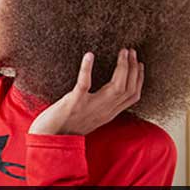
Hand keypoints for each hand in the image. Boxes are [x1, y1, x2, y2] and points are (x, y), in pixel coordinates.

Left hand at [28, 48, 142, 135]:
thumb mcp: (90, 116)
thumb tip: (106, 91)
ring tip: (123, 52)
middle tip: (132, 51)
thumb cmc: (66, 125)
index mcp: (108, 114)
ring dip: (121, 67)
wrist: (49, 137)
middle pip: (128, 89)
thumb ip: (100, 105)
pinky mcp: (73, 102)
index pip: (132, 96)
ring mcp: (89, 107)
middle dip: (133, 69)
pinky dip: (87, 68)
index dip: (139, 79)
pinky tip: (90, 55)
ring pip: (116, 87)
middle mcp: (103, 111)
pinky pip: (84, 84)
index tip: (140, 63)